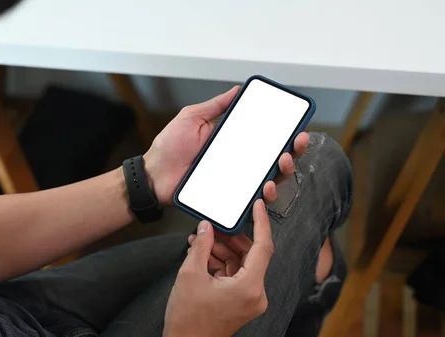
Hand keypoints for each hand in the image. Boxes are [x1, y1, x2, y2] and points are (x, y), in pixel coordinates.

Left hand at [143, 86, 308, 204]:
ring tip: (281, 163)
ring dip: (282, 172)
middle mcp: (238, 161)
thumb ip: (215, 106)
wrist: (153, 175)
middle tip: (294, 144)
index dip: (285, 134)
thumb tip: (237, 90)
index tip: (297, 128)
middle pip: (274, 159)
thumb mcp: (191, 118)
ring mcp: (234, 181)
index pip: (265, 137)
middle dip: (293, 152)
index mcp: (232, 141)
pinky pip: (249, 200)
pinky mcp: (227, 197)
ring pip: (269, 180)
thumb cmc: (169, 148)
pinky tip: (265, 188)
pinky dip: (262, 196)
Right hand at [164, 200, 273, 336]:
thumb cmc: (188, 319)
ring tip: (201, 241)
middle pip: (250, 254)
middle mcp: (255, 294)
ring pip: (241, 264)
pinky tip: (203, 255)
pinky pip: (235, 275)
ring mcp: (249, 299)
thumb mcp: (191, 274)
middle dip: (230, 238)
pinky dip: (221, 264)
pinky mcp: (240, 302)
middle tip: (213, 226)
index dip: (262, 222)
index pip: (263, 246)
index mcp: (250, 286)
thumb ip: (202, 246)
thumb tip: (207, 227)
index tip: (258, 206)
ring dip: (222, 251)